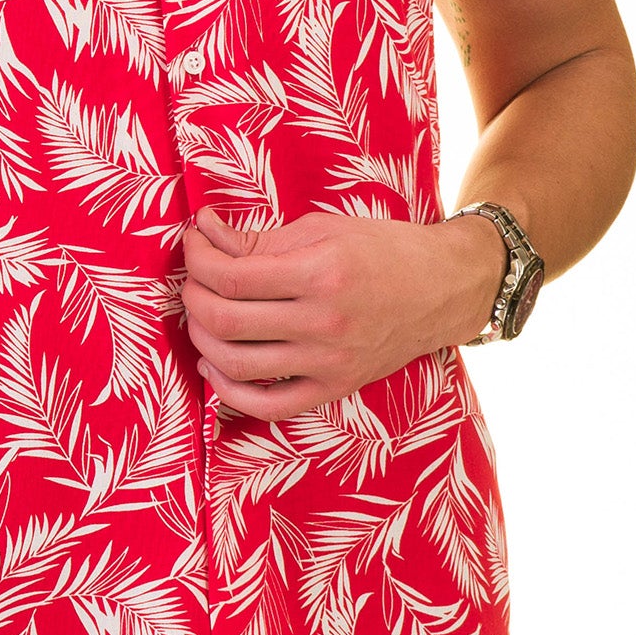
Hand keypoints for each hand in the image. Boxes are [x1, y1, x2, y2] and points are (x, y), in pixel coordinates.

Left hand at [180, 202, 504, 421]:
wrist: (442, 288)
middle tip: (194, 277)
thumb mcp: (322, 228)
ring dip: (202, 339)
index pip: (232, 276)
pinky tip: (214, 366)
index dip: (198, 258)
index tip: (193, 241)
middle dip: (193, 295)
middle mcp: (324, 323)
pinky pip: (269, 406)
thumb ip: (258, 239)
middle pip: (227, 320)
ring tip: (202, 314)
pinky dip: (230, 391)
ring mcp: (330, 362)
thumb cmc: (382, 249)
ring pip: (238, 364)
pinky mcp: (335, 388)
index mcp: (321, 273)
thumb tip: (205, 233)